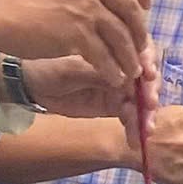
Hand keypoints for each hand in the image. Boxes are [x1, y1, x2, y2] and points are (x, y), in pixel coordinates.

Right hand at [0, 0, 152, 89]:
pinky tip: (112, 78)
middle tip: (140, 45)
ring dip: (130, 56)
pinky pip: (105, 55)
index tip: (145, 6)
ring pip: (122, 34)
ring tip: (130, 70)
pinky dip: (112, 69)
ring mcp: (83, 4)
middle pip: (131, 4)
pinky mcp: (76, 32)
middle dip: (140, 29)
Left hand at [15, 50, 153, 121]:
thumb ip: (101, 72)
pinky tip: (135, 138)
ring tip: (145, 129)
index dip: (148, 62)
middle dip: (151, 92)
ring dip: (146, 115)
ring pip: (140, 100)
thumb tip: (128, 80)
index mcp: (114, 44)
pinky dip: (134, 127)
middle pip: (146, 77)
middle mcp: (122, 64)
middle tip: (150, 106)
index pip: (140, 49)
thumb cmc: (49, 65)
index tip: (149, 75)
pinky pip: (129, 116)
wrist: (31, 85)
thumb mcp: (74, 68)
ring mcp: (119, 87)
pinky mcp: (113, 106)